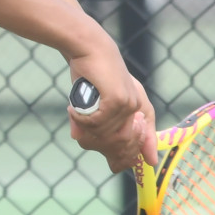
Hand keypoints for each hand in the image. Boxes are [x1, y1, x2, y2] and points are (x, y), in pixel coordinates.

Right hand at [62, 22, 156, 172]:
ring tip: (74, 115)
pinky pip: (97, 124)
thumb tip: (90, 149)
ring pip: (106, 136)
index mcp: (140, 108)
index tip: (115, 166)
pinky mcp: (118, 100)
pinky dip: (81, 119)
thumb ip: (99, 124)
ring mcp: (130, 105)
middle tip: (82, 134)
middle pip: (121, 146)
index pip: (141, 144)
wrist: (89, 47)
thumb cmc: (92, 73)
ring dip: (86, 130)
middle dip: (99, 145)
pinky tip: (73, 108)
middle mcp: (138, 108)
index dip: (127, 158)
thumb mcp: (99, 101)